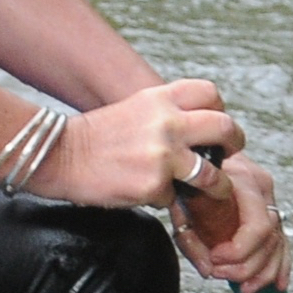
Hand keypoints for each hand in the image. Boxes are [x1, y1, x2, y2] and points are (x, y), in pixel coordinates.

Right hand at [41, 80, 242, 207]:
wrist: (57, 156)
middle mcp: (166, 123)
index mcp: (159, 99)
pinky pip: (175, 197)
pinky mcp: (155, 185)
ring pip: (214, 174)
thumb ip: (166, 114)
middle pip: (225, 128)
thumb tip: (200, 129)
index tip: (215, 126)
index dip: (218, 111)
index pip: (210, 95)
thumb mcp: (133, 109)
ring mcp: (163, 156)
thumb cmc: (95, 136)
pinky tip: (146, 191)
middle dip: (234, 143)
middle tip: (229, 153)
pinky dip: (165, 198)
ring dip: (217, 186)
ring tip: (212, 190)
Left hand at [172, 152, 290, 292]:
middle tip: (222, 275)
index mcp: (241, 180)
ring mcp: (269, 198)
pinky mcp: (269, 208)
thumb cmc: (185, 172)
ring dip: (263, 272)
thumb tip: (207, 269)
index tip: (216, 259)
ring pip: (278, 243)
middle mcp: (261, 188)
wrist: (194, 149)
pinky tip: (276, 283)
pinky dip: (279, 265)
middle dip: (247, 265)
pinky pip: (282, 241)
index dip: (239, 251)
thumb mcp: (177, 200)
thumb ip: (190, 236)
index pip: (257, 226)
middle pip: (269, 238)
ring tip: (244, 288)